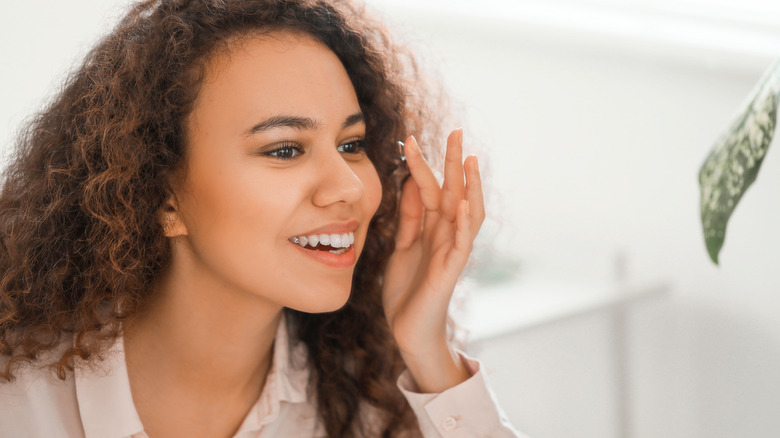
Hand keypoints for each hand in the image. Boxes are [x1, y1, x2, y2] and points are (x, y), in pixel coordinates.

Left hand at [382, 129, 484, 392]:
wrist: (408, 330)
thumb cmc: (408, 290)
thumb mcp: (403, 245)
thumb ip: (409, 217)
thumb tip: (411, 182)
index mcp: (432, 227)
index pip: (430, 188)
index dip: (421, 164)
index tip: (409, 139)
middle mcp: (446, 234)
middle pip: (454, 191)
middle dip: (454, 162)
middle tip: (456, 131)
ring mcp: (451, 251)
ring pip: (468, 212)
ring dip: (470, 186)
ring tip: (470, 159)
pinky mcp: (450, 270)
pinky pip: (462, 243)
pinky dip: (465, 222)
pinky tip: (464, 203)